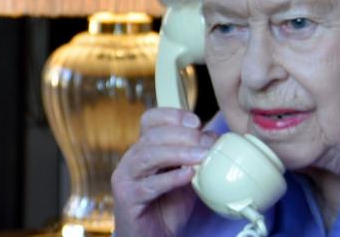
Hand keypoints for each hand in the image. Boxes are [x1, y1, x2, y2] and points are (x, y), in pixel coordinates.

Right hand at [112, 108, 217, 236]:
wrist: (154, 236)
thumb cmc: (168, 205)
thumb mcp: (187, 175)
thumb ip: (196, 156)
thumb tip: (213, 136)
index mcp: (144, 148)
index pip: (151, 119)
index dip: (172, 116)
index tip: (196, 121)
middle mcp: (131, 159)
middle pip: (153, 136)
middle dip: (184, 136)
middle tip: (207, 143)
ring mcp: (126, 177)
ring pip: (149, 156)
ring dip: (179, 154)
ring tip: (202, 157)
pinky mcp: (128, 197)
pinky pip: (149, 185)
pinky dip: (171, 178)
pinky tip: (189, 175)